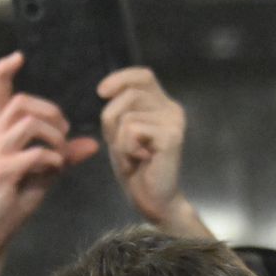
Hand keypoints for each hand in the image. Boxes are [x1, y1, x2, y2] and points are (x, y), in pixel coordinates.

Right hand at [0, 52, 99, 256]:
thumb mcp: (44, 173)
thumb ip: (65, 155)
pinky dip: (52, 159)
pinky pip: (34, 154)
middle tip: (64, 133)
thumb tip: (93, 144)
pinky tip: (56, 169)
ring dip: (54, 137)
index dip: (5, 71)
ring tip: (61, 154)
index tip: (19, 56)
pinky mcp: (1, 172)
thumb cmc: (15, 199)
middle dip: (51, 112)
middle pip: (22, 103)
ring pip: (29, 124)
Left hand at [97, 68, 208, 238]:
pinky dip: (126, 149)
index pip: (143, 75)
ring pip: (128, 115)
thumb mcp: (121, 132)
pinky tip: (140, 161)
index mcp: (162, 104)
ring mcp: (174, 122)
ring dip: (119, 139)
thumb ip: (120, 109)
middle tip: (120, 144)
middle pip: (130, 94)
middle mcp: (172, 109)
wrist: (153, 199)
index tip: (101, 92)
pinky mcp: (171, 136)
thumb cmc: (136, 167)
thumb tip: (107, 89)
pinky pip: (132, 131)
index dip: (120, 78)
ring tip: (133, 155)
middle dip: (112, 119)